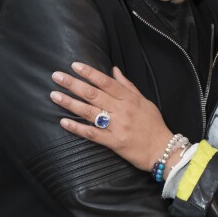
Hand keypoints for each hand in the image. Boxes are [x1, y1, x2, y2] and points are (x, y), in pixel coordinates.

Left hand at [50, 63, 173, 171]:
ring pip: (89, 112)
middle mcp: (122, 111)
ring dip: (70, 103)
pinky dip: (77, 128)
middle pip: (94, 94)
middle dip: (73, 84)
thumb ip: (127, 86)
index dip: (89, 73)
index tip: (74, 66)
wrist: (163, 150)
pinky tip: (64, 121)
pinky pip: (92, 134)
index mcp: (130, 99)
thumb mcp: (144, 101)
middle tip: (56, 76)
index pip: (106, 82)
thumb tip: (114, 70)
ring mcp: (117, 127)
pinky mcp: (114, 142)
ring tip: (54, 95)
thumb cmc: (154, 125)